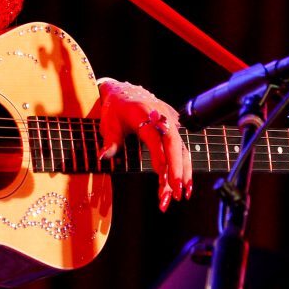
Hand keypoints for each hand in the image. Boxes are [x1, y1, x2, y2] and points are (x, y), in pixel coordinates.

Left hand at [97, 78, 192, 211]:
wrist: (125, 92)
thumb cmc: (115, 110)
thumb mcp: (108, 123)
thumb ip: (109, 141)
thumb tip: (103, 156)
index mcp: (143, 112)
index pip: (153, 135)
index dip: (159, 155)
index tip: (162, 175)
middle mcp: (161, 116)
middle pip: (173, 144)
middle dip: (176, 169)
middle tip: (175, 192)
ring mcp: (170, 123)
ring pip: (181, 149)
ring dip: (183, 173)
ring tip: (181, 196)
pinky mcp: (174, 130)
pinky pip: (182, 150)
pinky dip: (184, 169)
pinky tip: (185, 187)